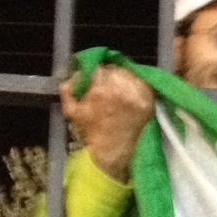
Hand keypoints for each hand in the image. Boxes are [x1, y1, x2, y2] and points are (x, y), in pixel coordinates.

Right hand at [62, 66, 155, 182]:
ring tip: (120, 89)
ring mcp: (136, 94)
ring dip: (124, 78)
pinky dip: (137, 85)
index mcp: (98, 89)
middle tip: (108, 84)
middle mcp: (119, 88)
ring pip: (129, 73)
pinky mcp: (148, 100)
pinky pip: (143, 83)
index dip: (96, 70)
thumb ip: (68, 88)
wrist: (113, 150)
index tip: (96, 77)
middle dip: (110, 74)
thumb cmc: (91, 131)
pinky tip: (132, 94)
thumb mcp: (71, 110)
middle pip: (115, 68)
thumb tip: (76, 72)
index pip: (98, 66)